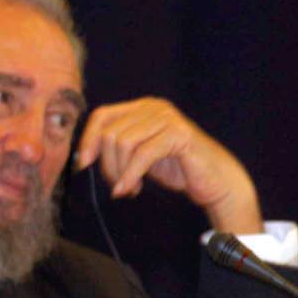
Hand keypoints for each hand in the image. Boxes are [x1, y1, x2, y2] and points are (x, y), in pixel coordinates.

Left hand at [76, 97, 262, 232]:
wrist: (214, 180)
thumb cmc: (176, 168)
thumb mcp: (138, 155)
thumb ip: (116, 149)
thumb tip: (82, 156)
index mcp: (142, 108)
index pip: (102, 115)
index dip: (88, 139)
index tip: (83, 165)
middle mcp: (153, 107)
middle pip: (109, 133)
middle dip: (107, 165)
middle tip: (117, 185)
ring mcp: (167, 118)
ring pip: (122, 143)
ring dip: (120, 172)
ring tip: (129, 188)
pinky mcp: (178, 134)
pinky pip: (142, 154)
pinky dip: (131, 175)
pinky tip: (131, 190)